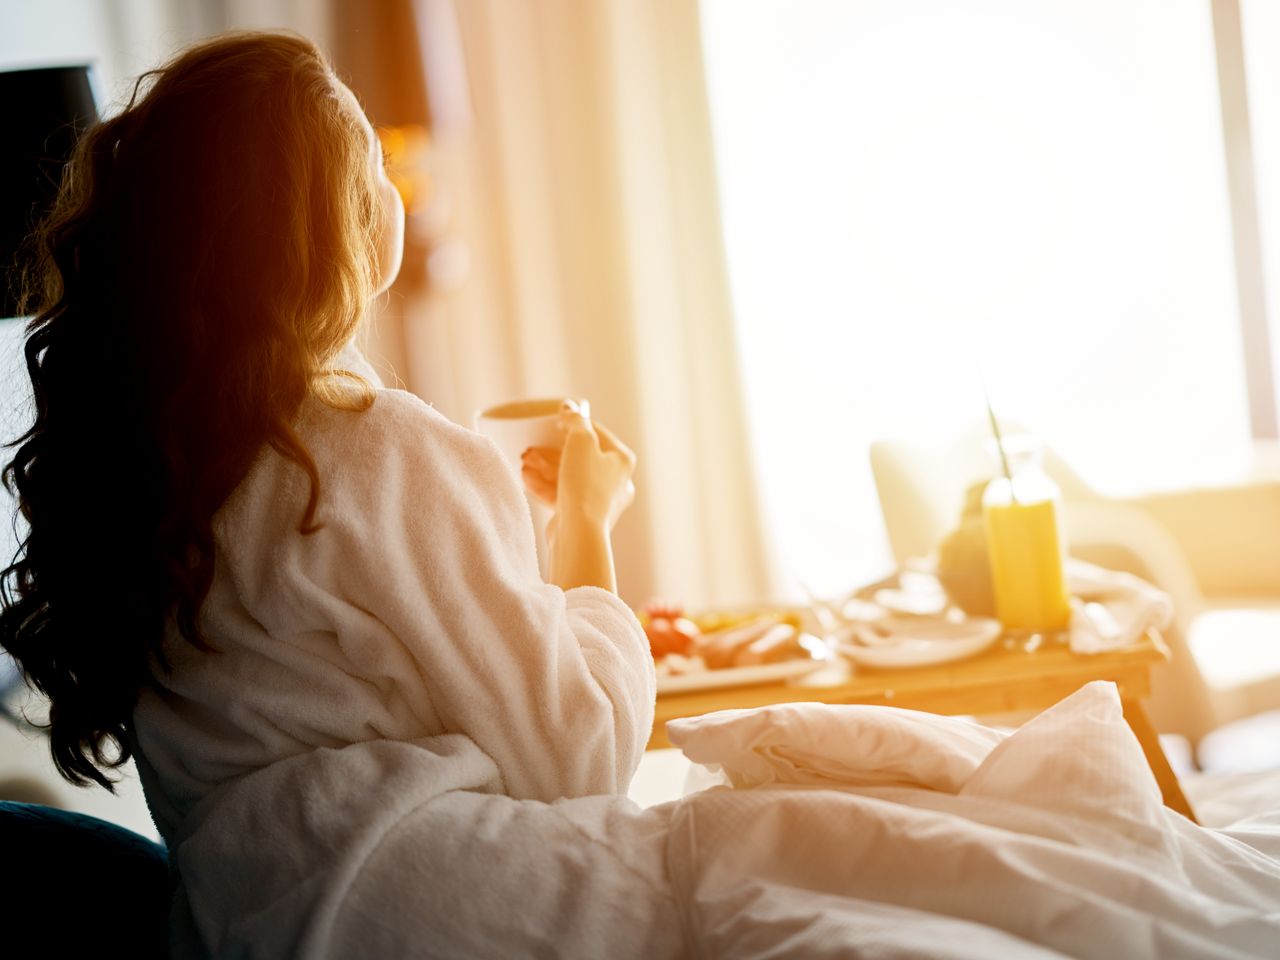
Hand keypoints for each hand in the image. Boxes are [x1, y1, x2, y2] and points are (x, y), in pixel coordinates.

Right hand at [521, 407, 635, 529]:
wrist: (579, 533)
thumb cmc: (585, 484)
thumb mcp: (580, 441)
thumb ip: (575, 421)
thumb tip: (569, 406)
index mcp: (622, 460)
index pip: (597, 433)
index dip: (573, 424)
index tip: (552, 422)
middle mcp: (616, 481)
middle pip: (580, 457)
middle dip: (550, 451)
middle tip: (530, 447)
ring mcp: (600, 500)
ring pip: (569, 476)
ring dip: (544, 467)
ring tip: (524, 461)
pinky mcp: (583, 516)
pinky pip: (563, 495)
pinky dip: (545, 486)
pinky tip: (527, 479)